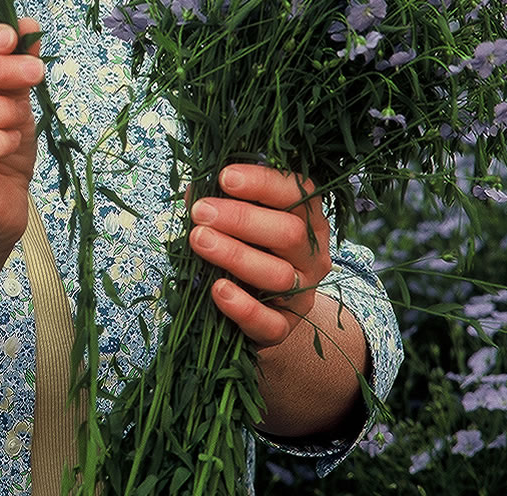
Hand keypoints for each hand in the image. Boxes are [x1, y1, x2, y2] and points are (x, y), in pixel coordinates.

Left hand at [188, 164, 330, 346]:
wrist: (265, 313)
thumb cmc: (250, 250)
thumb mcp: (242, 222)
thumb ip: (224, 202)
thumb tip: (194, 189)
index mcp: (308, 219)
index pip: (298, 193)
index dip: (262, 182)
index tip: (225, 177)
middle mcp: (312, 255)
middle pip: (289, 232)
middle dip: (241, 218)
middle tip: (201, 211)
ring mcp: (302, 293)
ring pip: (278, 275)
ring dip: (235, 255)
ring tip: (198, 240)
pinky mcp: (285, 328)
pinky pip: (270, 322)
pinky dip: (243, 307)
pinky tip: (217, 289)